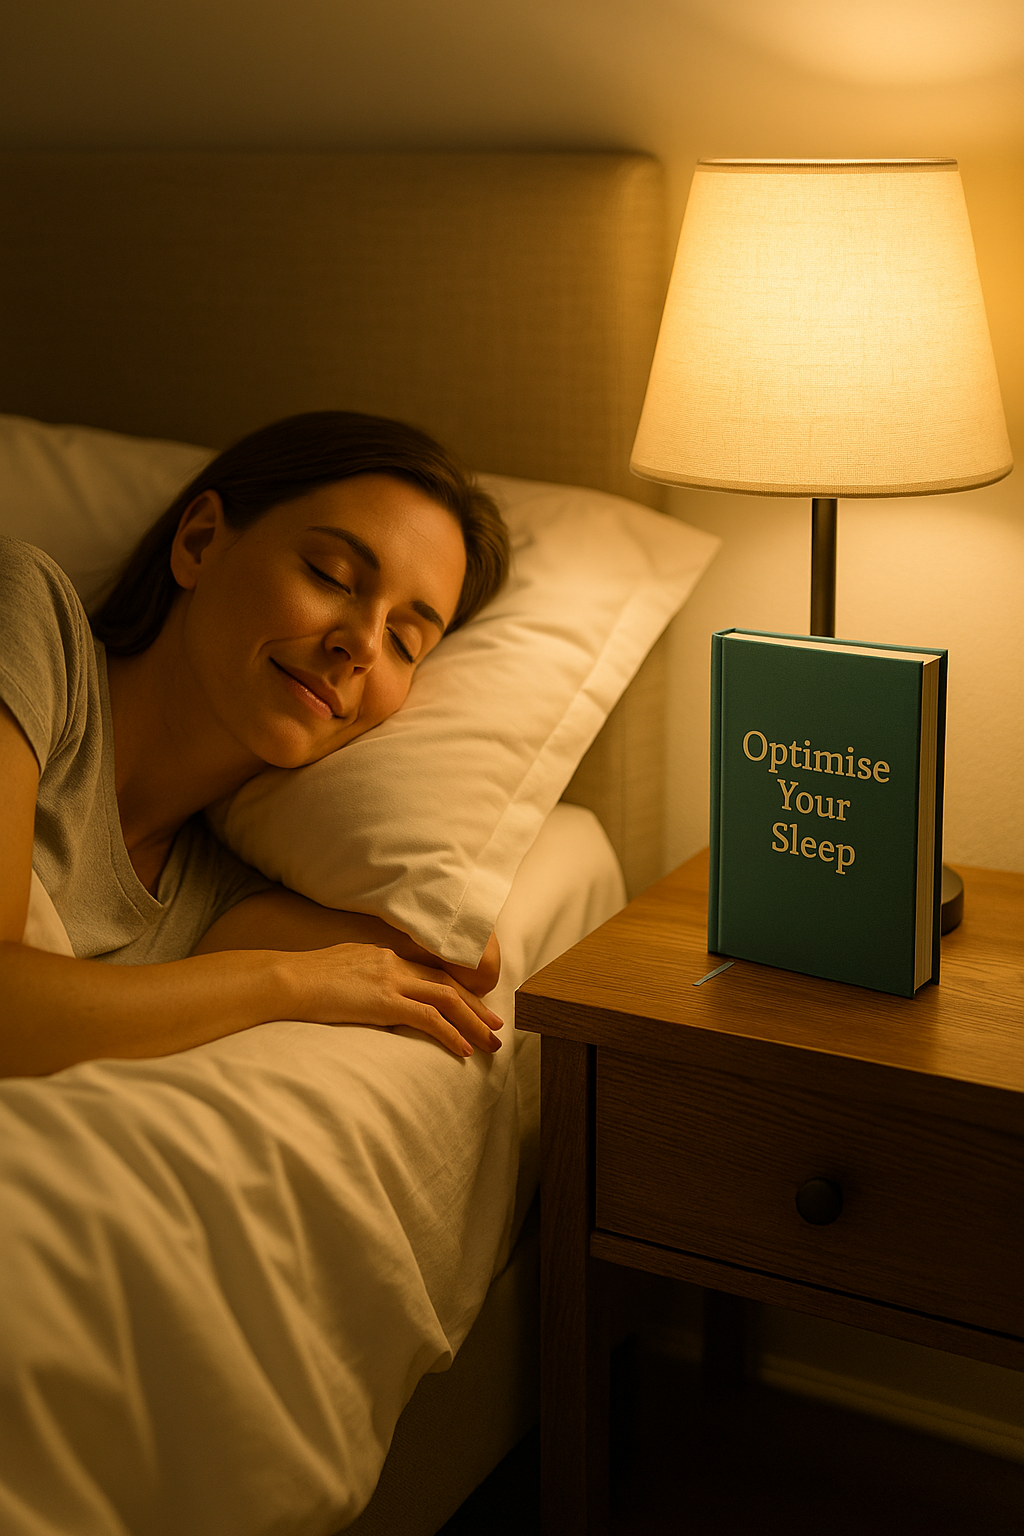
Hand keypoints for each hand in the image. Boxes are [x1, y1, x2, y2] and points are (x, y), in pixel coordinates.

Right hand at [278, 942, 503, 1057]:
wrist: (286, 980)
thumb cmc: (301, 982)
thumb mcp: (338, 972)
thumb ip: (360, 980)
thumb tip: (367, 997)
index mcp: (383, 956)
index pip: (430, 971)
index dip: (456, 989)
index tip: (474, 1006)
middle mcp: (393, 963)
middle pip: (447, 983)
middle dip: (475, 1006)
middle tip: (496, 1025)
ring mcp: (391, 980)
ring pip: (446, 999)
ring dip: (472, 1022)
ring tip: (490, 1043)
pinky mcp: (385, 1001)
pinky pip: (428, 1018)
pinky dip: (450, 1034)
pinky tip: (463, 1050)